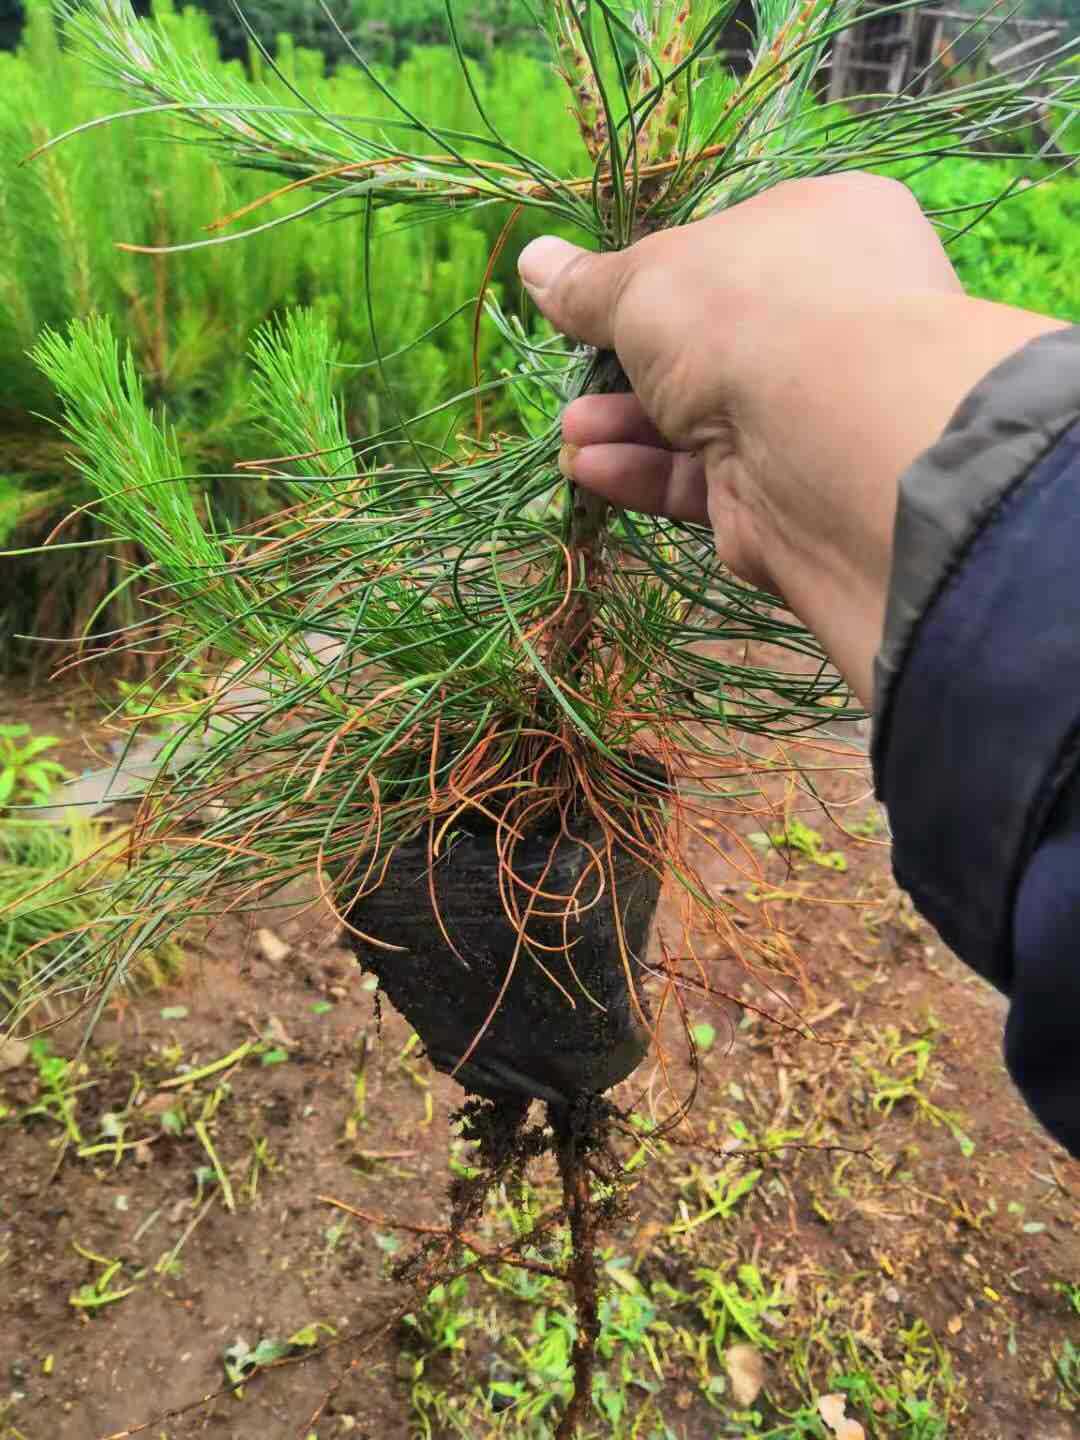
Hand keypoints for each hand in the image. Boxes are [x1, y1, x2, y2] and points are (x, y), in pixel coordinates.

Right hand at [519, 173, 1063, 704]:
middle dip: (628, 362)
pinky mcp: (787, 487)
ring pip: (701, 414)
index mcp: (828, 228)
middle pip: (712, 339)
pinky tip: (591, 470)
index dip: (665, 273)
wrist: (828, 438)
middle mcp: (833, 316)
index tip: (603, 297)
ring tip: (571, 434)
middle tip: (575, 376)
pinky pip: (705, 475)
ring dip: (625, 424)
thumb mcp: (647, 282)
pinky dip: (647, 473)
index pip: (737, 244)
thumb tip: (533, 260)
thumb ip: (590, 286)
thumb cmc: (746, 315)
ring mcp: (814, 409)